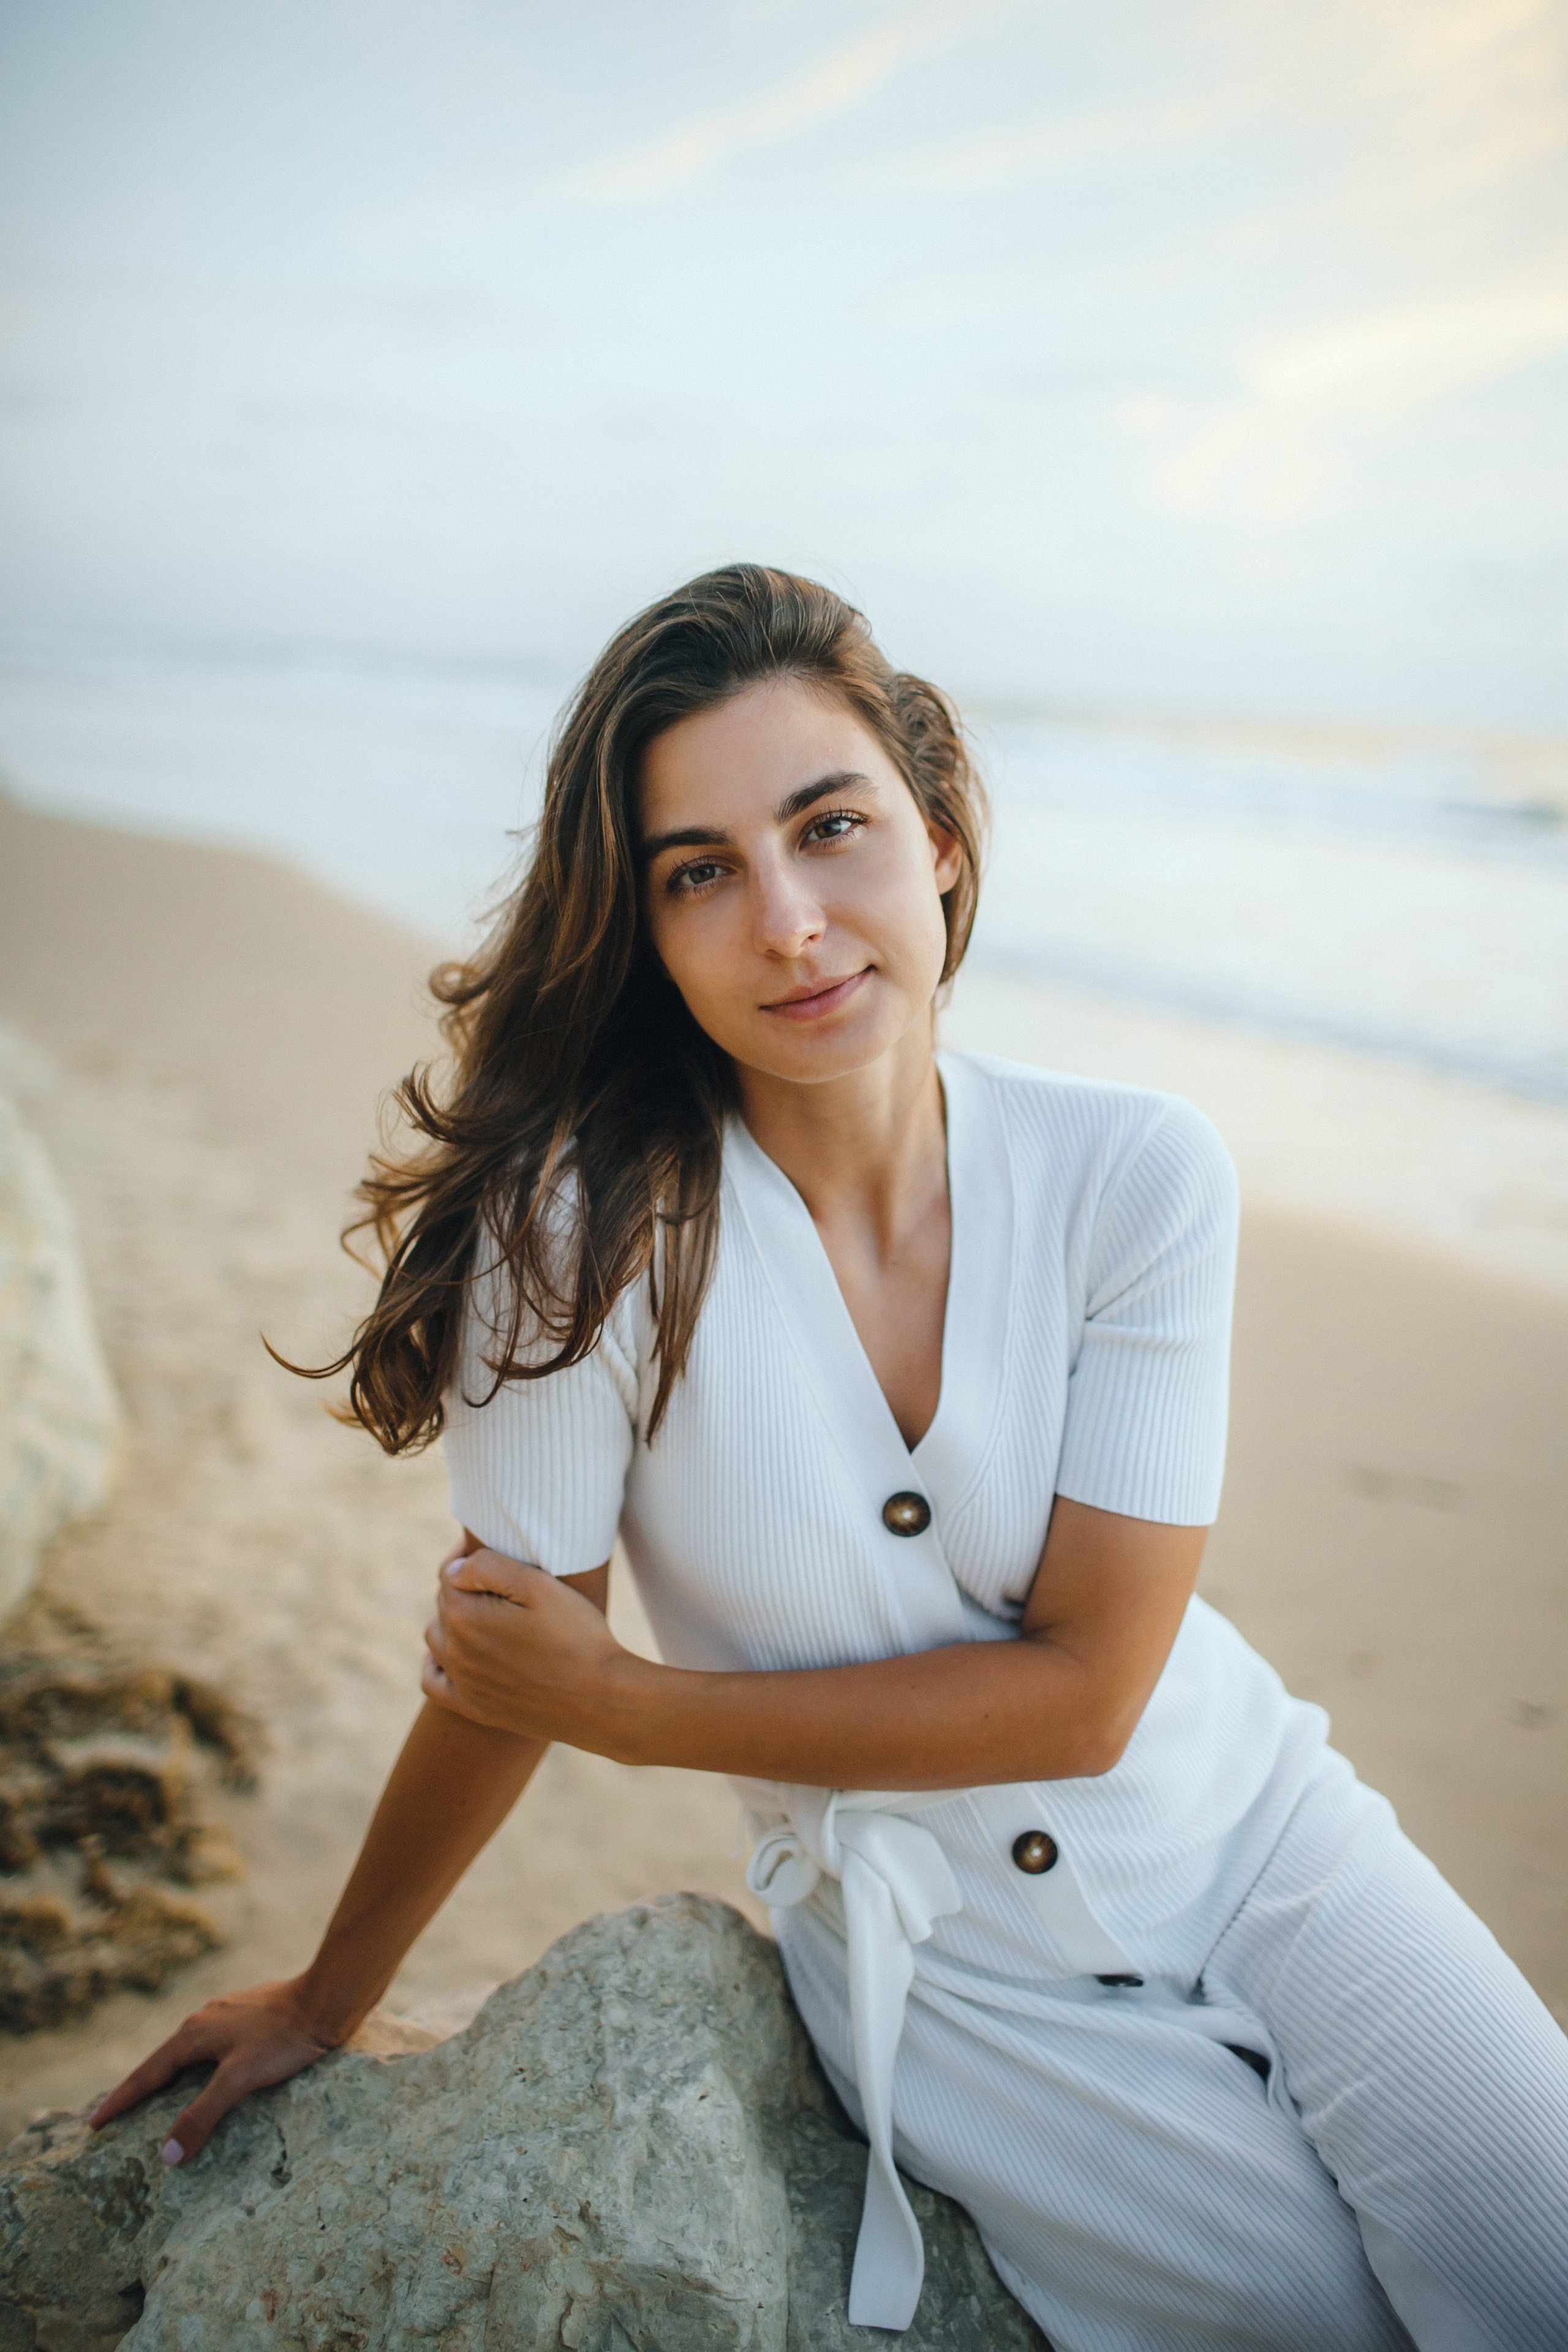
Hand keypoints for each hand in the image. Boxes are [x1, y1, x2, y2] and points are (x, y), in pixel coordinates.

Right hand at [86, 1977, 336, 2162]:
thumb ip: (202, 2115)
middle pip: (163, 2061)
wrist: (327, 1998)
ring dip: (171, 2075)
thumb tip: (167, 2155)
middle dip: (140, 2088)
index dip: (120, 2101)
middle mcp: (205, 2019)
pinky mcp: (251, 2015)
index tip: (94, 2123)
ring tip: (160, 2096)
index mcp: (194, 2034)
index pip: (147, 2075)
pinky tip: (211, 2072)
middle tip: (118, 2114)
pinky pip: (212, 2045)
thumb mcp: (240, 2080)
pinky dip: (199, 2065)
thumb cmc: (284, 2039)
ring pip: (189, 2051)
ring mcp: (228, 2014)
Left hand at [422, 1546, 635, 1745]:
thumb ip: (487, 1566)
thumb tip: (451, 1569)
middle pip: (444, 1606)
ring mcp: (463, 1683)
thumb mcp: (538, 1585)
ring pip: (437, 1639)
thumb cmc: (575, 1636)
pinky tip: (459, 1654)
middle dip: (465, 1589)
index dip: (466, 1559)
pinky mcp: (475, 1708)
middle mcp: (455, 1652)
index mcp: (465, 1617)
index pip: (448, 1576)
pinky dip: (437, 1664)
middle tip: (502, 1584)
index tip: (492, 1553)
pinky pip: (432, 1683)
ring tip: (486, 1613)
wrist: (599, 1699)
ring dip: (453, 1622)